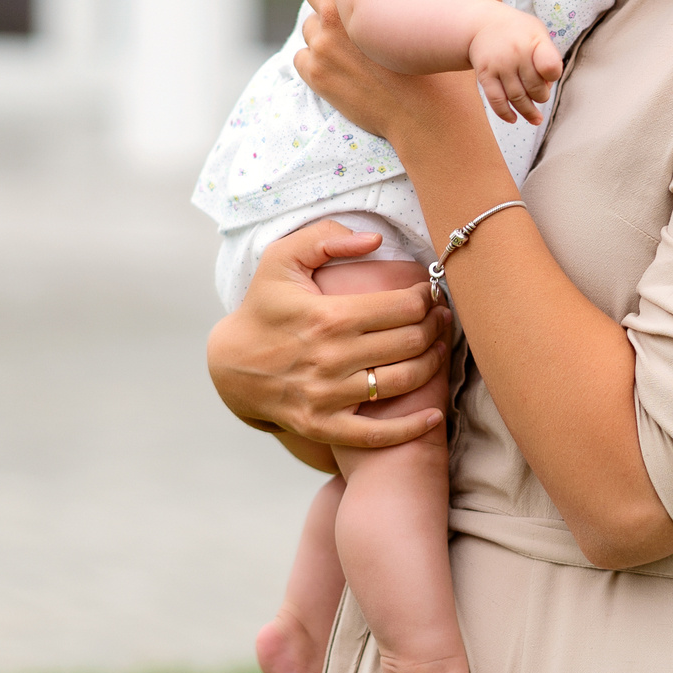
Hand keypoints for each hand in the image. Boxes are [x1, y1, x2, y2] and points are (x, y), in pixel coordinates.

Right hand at [206, 220, 452, 447]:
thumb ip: (325, 238)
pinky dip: (411, 428)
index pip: (402, 306)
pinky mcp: (322, 425)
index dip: (427, 297)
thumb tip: (374, 239)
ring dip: (433, 364)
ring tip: (440, 349)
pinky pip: (376, 435)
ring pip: (403, 381)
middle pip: (410, 342)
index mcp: (328, 316)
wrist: (229, 363)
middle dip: (436, 326)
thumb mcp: (281, 259)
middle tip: (442, 318)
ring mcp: (327, 396)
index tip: (430, 293)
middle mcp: (331, 358)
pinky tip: (435, 415)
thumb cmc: (263, 306)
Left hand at [295, 0, 483, 145]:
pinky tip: (347, 63)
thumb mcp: (474, 9)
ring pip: (308, 21)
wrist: (433, 126)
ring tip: (352, 35)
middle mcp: (333, 13)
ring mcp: (321, 47)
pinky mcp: (316, 76)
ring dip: (323, 24)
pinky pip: (303, 55)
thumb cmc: (452, 66)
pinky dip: (319, 58)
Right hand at [468, 9, 562, 124]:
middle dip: (541, 97)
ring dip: (528, 112)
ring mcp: (500, 65)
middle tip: (540, 96)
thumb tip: (548, 86)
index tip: (549, 79)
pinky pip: (496, 100)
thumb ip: (548, 56)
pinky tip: (513, 118)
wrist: (482, 24)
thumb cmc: (517, 32)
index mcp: (535, 41)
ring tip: (535, 118)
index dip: (553, 78)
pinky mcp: (485, 75)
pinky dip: (505, 113)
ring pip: (517, 98)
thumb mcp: (537, 32)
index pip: (551, 67)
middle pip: (535, 88)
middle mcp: (517, 53)